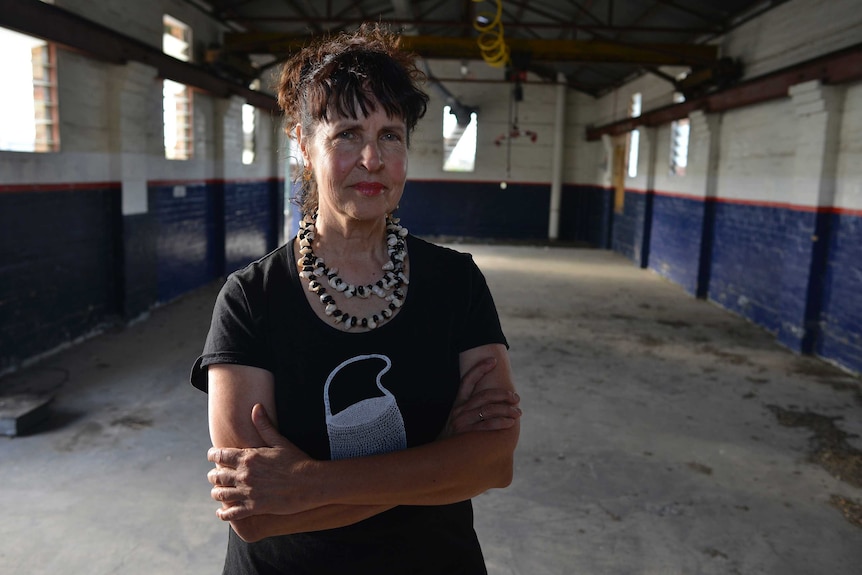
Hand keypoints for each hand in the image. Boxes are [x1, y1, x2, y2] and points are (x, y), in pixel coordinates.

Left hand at [207, 404, 318, 521]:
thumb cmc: (297, 461)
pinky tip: (222, 512)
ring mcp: (247, 492)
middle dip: (213, 475)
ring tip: (217, 492)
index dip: (212, 455)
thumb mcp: (280, 441)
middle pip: (217, 476)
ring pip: (220, 494)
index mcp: (248, 457)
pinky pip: (231, 514)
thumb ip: (264, 425)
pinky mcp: (254, 508)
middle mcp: (244, 475)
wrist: (311, 483)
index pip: (219, 455)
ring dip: (216, 493)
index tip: (212, 456)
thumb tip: (256, 407)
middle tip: (214, 476)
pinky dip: (223, 514)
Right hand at [440, 357, 521, 437]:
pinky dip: (501, 422)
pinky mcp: (466, 434)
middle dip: (503, 394)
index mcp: (457, 404)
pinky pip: (488, 425)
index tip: (493, 360)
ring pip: (489, 409)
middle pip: (485, 395)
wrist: (437, 459)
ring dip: (507, 409)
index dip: (480, 368)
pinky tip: (510, 423)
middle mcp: (459, 410)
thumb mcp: (457, 422)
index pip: (467, 380)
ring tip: (517, 413)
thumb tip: (493, 406)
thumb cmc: (453, 441)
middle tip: (516, 398)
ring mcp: (462, 422)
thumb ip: (471, 413)